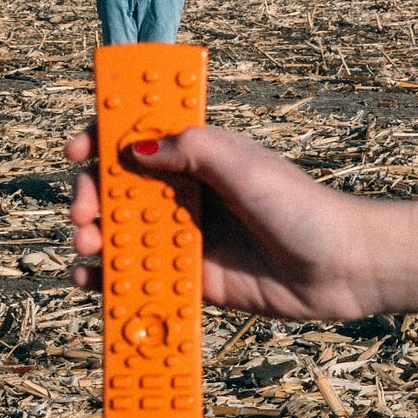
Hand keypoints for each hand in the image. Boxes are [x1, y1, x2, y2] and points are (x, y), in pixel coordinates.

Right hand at [65, 124, 380, 321]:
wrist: (341, 267)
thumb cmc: (298, 205)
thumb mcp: (241, 164)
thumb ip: (189, 149)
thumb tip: (133, 149)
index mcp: (198, 154)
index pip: (139, 136)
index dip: (103, 137)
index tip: (76, 149)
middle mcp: (187, 191)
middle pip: (120, 186)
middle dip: (91, 194)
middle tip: (83, 211)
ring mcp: (188, 234)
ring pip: (124, 230)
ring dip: (95, 235)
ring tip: (86, 245)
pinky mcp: (194, 276)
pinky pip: (142, 274)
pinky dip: (111, 278)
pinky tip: (90, 281)